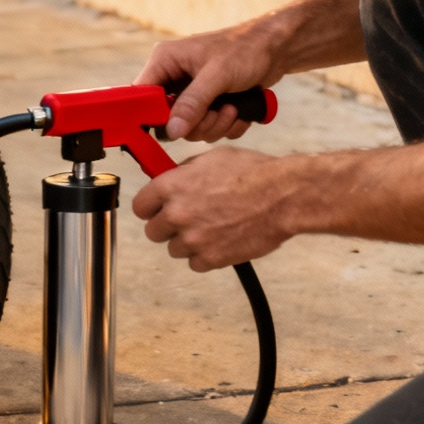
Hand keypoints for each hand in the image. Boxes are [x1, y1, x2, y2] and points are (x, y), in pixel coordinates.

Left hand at [131, 147, 292, 270]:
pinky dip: (206, 256)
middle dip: (168, 227)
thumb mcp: (211, 159)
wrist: (283, 196)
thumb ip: (184, 173)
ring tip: (211, 229)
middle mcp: (176, 214)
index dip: (150, 208)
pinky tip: (220, 241)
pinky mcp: (211, 259)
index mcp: (171, 187)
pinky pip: (195, 264)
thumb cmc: (253, 173)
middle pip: (153, 232)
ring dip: (188, 242)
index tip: (158, 209)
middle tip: (188, 220)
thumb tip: (172, 179)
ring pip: (174, 249)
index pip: (140, 207)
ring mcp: (193, 239)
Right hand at [136, 23, 282, 141]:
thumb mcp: (217, 75)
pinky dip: (226, 126)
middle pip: (168, 119)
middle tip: (219, 112)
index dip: (152, 115)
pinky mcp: (208, 103)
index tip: (173, 127)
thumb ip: (192, 103)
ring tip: (233, 109)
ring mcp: (191, 92)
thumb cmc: (245, 50)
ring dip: (215, 125)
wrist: (276, 49)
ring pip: (190, 128)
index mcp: (165, 61)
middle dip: (198, 123)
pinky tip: (239, 110)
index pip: (142, 95)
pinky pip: (208, 128)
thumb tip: (171, 130)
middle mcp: (174, 77)